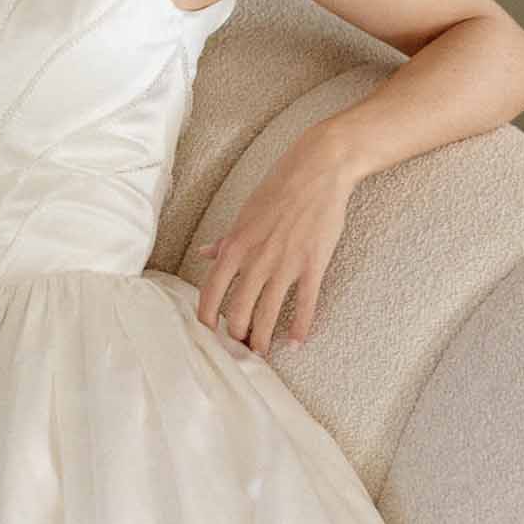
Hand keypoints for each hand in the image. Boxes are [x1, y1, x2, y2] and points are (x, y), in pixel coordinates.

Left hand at [193, 130, 355, 357]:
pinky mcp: (312, 264)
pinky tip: (296, 342)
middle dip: (236, 334)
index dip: (207, 317)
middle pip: (238, 309)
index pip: (211, 290)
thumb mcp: (244, 213)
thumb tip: (205, 254)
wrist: (318, 170)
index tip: (208, 332)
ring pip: (268, 312)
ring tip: (262, 353)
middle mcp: (256, 258)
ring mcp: (285, 263)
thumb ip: (226, 239)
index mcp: (235, 244)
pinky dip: (300, 326)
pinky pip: (305, 303)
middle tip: (239, 347)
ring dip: (263, 338)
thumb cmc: (279, 188)